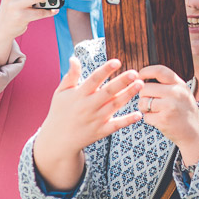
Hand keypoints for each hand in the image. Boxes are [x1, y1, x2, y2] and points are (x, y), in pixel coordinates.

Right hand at [33, 57, 143, 189]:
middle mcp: (88, 106)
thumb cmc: (60, 112)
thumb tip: (74, 58)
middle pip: (108, 92)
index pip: (94, 79)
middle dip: (122, 82)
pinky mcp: (101, 131)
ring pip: (115, 106)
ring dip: (128, 95)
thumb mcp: (61, 92)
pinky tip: (138, 114)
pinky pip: (116, 125)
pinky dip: (127, 121)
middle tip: (135, 73)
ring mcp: (96, 120)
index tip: (117, 61)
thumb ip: (70, 76)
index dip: (105, 70)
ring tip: (140, 85)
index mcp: (79, 95)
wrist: (58, 140)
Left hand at [137, 65, 198, 165]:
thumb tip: (141, 78)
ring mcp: (170, 107)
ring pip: (142, 102)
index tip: (139, 76)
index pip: (159, 71)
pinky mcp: (163, 120)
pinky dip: (149, 119)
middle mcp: (176, 93)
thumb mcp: (182, 92)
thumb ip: (167, 83)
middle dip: (143, 95)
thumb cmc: (184, 111)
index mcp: (179, 84)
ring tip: (155, 111)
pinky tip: (159, 120)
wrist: (195, 132)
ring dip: (144, 108)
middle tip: (150, 101)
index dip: (145, 71)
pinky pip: (146, 116)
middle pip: (145, 88)